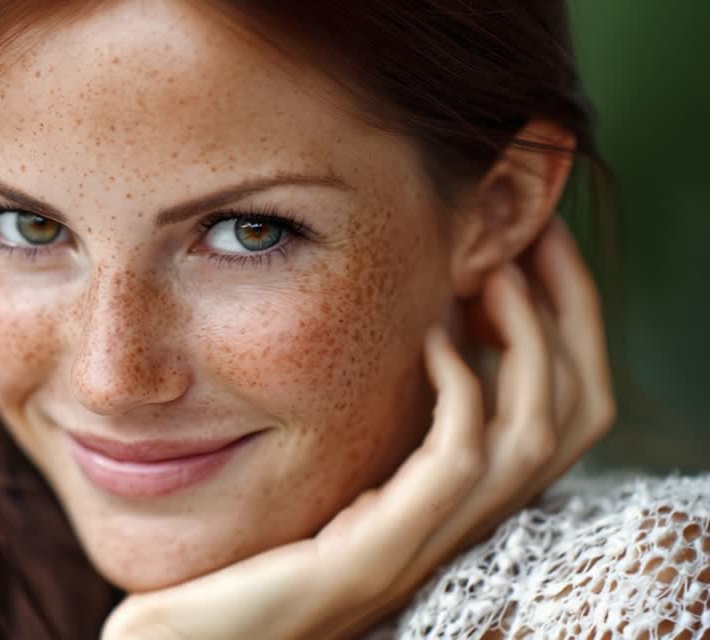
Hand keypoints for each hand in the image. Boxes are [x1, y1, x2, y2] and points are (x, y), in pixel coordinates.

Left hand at [100, 216, 615, 639]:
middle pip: (570, 420)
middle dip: (568, 319)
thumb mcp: (316, 483)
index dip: (562, 334)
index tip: (531, 253)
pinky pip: (455, 466)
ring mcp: (415, 548)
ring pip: (533, 439)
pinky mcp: (370, 558)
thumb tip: (374, 349)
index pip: (552, 417)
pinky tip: (430, 337)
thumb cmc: (233, 562)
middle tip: (538, 240)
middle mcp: (447, 532)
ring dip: (527, 344)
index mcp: (440, 510)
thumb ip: (354, 436)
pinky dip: (460, 393)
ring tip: (493, 272)